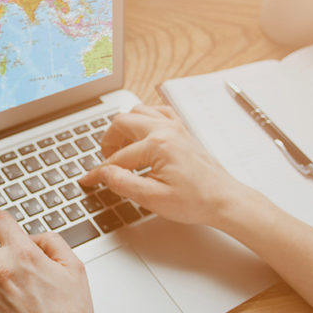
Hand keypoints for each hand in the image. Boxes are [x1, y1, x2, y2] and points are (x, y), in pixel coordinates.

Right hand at [79, 104, 249, 227]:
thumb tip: (102, 174)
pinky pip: (157, 112)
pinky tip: (141, 135)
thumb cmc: (195, 201)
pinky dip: (144, 120)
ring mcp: (175, 127)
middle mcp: (166, 129)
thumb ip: (123, 184)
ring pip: (138, 111)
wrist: (223, 199)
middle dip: (108, 141)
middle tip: (104, 161)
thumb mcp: (153, 198)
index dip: (99, 171)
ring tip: (120, 148)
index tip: (88, 181)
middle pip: (123, 122)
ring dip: (124, 127)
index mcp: (158, 145)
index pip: (117, 157)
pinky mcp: (182, 130)